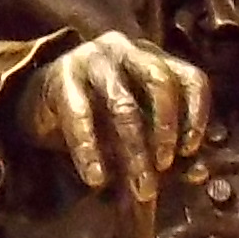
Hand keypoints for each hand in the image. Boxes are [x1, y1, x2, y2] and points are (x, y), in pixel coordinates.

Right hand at [16, 32, 205, 209]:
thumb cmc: (99, 115)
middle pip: (160, 82)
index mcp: (154, 59)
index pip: (190, 78)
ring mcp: (92, 59)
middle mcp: (127, 50)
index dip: (197, 114)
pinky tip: (97, 178)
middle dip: (166, 129)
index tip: (190, 150)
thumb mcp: (138, 128)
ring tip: (140, 187)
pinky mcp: (61, 76)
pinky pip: (80, 115)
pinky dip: (91, 150)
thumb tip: (198, 173)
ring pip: (123, 104)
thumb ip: (169, 149)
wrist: (40, 101)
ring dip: (135, 149)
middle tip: (164, 168)